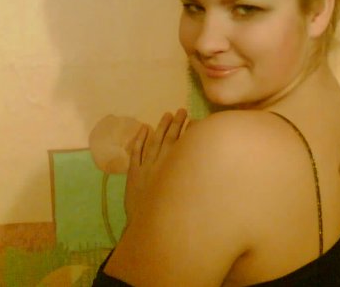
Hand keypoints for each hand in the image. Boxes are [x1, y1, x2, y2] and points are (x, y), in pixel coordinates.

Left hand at [124, 109, 187, 226]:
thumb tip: (205, 164)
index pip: (184, 145)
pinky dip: (139, 139)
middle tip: (182, 111)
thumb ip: (195, 179)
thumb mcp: (189, 196)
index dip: (189, 132)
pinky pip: (136, 152)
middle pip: (170, 139)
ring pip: (154, 142)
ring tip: (167, 114)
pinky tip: (144, 128)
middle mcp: (163, 164)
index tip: (194, 121)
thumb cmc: (174, 215)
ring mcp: (147, 167)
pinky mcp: (134, 173)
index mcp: (177, 169)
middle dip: (177, 124)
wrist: (150, 229)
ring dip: (161, 128)